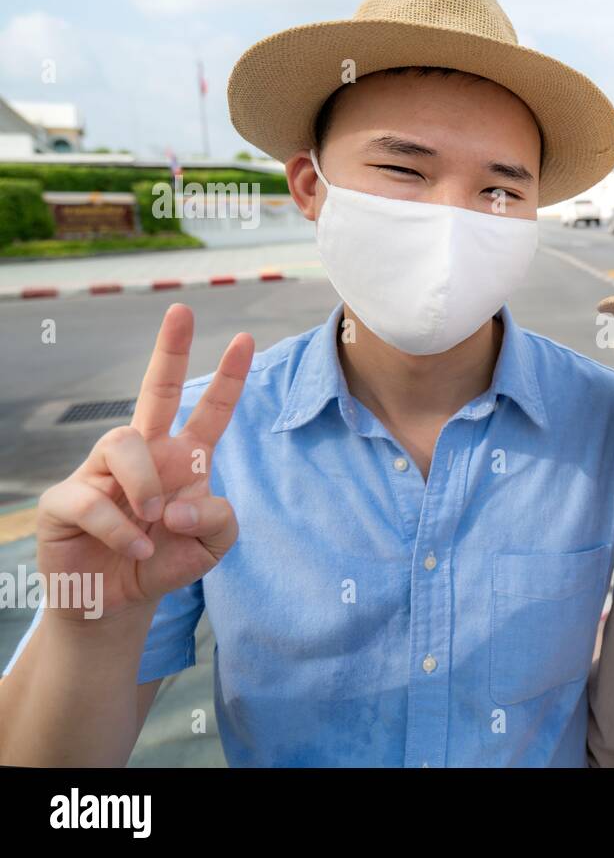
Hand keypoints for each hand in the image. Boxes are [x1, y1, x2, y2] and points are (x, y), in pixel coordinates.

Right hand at [35, 303, 253, 622]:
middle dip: (170, 350)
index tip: (247, 339)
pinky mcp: (66, 500)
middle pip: (155, 390)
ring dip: (145, 484)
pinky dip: (120, 529)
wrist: (118, 603)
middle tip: (183, 310)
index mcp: (183, 458)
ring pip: (124, 441)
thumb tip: (178, 501)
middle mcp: (144, 455)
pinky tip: (135, 549)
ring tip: (153, 523)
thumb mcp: (212, 545)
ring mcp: (101, 472)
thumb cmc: (165, 562)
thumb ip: (218, 519)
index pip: (209, 410)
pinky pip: (92, 498)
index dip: (229, 378)